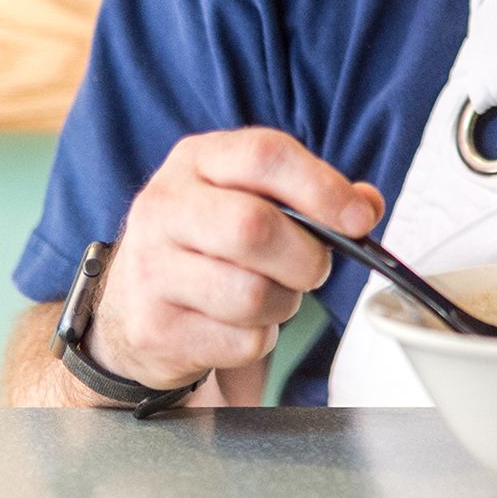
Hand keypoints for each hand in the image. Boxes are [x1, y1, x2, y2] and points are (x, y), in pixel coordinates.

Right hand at [87, 128, 382, 389]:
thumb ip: (312, 193)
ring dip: (282, 303)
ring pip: (251, 294)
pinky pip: (241, 341)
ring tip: (269, 294)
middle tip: (312, 268)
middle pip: (254, 228)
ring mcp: (151, 270)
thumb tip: (365, 205)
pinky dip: (258, 339)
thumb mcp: (251, 196)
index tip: (359, 219)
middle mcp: (164, 208)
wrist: (131, 306)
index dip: (322, 188)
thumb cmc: (206, 242)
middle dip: (305, 257)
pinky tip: (236, 324)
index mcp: (197, 161)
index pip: (265, 156)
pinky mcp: (155, 328)